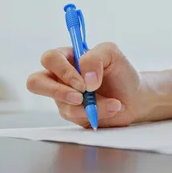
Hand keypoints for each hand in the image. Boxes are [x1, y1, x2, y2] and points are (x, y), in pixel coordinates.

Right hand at [27, 42, 149, 127]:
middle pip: (35, 82)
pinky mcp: (74, 115)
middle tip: (79, 97)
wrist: (135, 97)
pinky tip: (114, 108)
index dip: (62, 71)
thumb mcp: (112, 53)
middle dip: (56, 92)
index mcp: (67, 57)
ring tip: (113, 103)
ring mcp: (65, 99)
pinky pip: (77, 118)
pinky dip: (98, 114)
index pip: (50, 59)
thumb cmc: (121, 72)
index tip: (83, 82)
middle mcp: (60, 78)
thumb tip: (85, 79)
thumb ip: (95, 57)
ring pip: (63, 106)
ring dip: (90, 106)